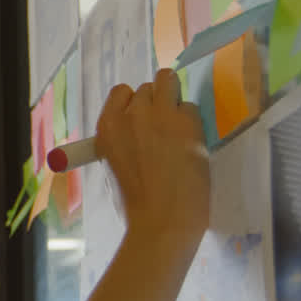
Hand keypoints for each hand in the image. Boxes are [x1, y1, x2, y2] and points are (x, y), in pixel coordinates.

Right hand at [96, 68, 209, 246]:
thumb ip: (124, 137)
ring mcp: (160, 113)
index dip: (134, 103)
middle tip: (165, 129)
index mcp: (107, 126)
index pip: (121, 92)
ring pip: (168, 80)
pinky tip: (191, 145)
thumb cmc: (136, 201)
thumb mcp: (114, 163)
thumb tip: (140, 127)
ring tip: (179, 128)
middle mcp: (131, 113)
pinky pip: (191, 106)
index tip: (142, 120)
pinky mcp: (187, 120)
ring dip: (174, 101)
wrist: (163, 219)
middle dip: (157, 102)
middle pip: (147, 86)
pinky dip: (193, 122)